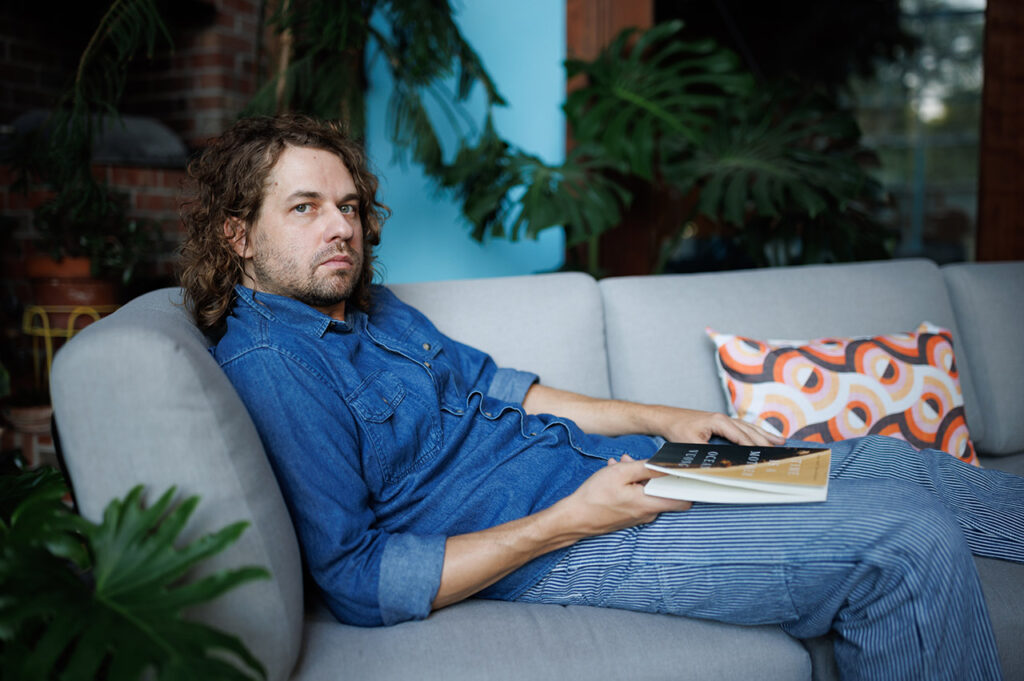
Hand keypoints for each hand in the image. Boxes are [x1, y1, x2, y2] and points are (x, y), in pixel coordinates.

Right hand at [554, 455, 690, 537]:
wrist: (574, 518)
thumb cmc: (595, 496)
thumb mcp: (621, 473)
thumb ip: (647, 468)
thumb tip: (667, 464)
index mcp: (649, 504)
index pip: (683, 500)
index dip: (687, 485)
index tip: (685, 471)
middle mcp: (647, 513)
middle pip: (662, 491)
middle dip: (654, 474)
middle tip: (638, 461)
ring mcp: (637, 516)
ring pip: (646, 492)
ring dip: (637, 477)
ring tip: (620, 464)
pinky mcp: (628, 516)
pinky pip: (636, 497)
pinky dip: (630, 485)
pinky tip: (615, 474)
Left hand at [655, 407, 785, 446]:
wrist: (668, 418)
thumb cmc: (677, 429)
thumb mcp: (689, 444)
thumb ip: (705, 453)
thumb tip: (717, 463)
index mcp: (718, 422)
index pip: (741, 437)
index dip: (753, 448)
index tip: (763, 458)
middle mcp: (724, 419)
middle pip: (749, 432)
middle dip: (765, 442)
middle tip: (779, 454)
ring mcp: (725, 420)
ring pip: (749, 428)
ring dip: (764, 436)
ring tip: (781, 443)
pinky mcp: (723, 423)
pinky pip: (743, 428)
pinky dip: (756, 433)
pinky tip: (766, 437)